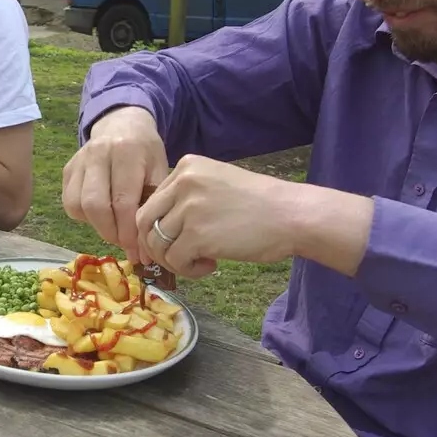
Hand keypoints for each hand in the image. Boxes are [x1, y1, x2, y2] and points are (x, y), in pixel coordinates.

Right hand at [61, 106, 167, 261]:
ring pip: (78, 206)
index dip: (129, 232)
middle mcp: (98, 154)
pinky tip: (101, 214)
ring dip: (96, 226)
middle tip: (125, 243)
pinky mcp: (68, 169)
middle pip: (96, 206)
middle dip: (111, 232)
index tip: (138, 250)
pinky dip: (84, 216)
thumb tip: (144, 248)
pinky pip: (69, 202)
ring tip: (114, 229)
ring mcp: (79, 160)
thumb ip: (152, 204)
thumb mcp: (160, 169)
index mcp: (126, 152)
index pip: (123, 202)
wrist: (122, 122)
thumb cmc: (145, 151)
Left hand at [134, 157, 300, 278]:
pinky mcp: (198, 235)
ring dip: (174, 261)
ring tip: (200, 262)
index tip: (169, 243)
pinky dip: (188, 270)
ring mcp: (189, 208)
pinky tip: (209, 266)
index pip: (151, 200)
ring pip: (157, 244)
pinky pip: (175, 260)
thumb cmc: (261, 205)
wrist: (293, 215)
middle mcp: (183, 182)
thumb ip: (187, 197)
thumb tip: (157, 228)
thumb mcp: (218, 183)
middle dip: (154, 247)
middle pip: (144, 221)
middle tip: (174, 259)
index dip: (154, 227)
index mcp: (187, 166)